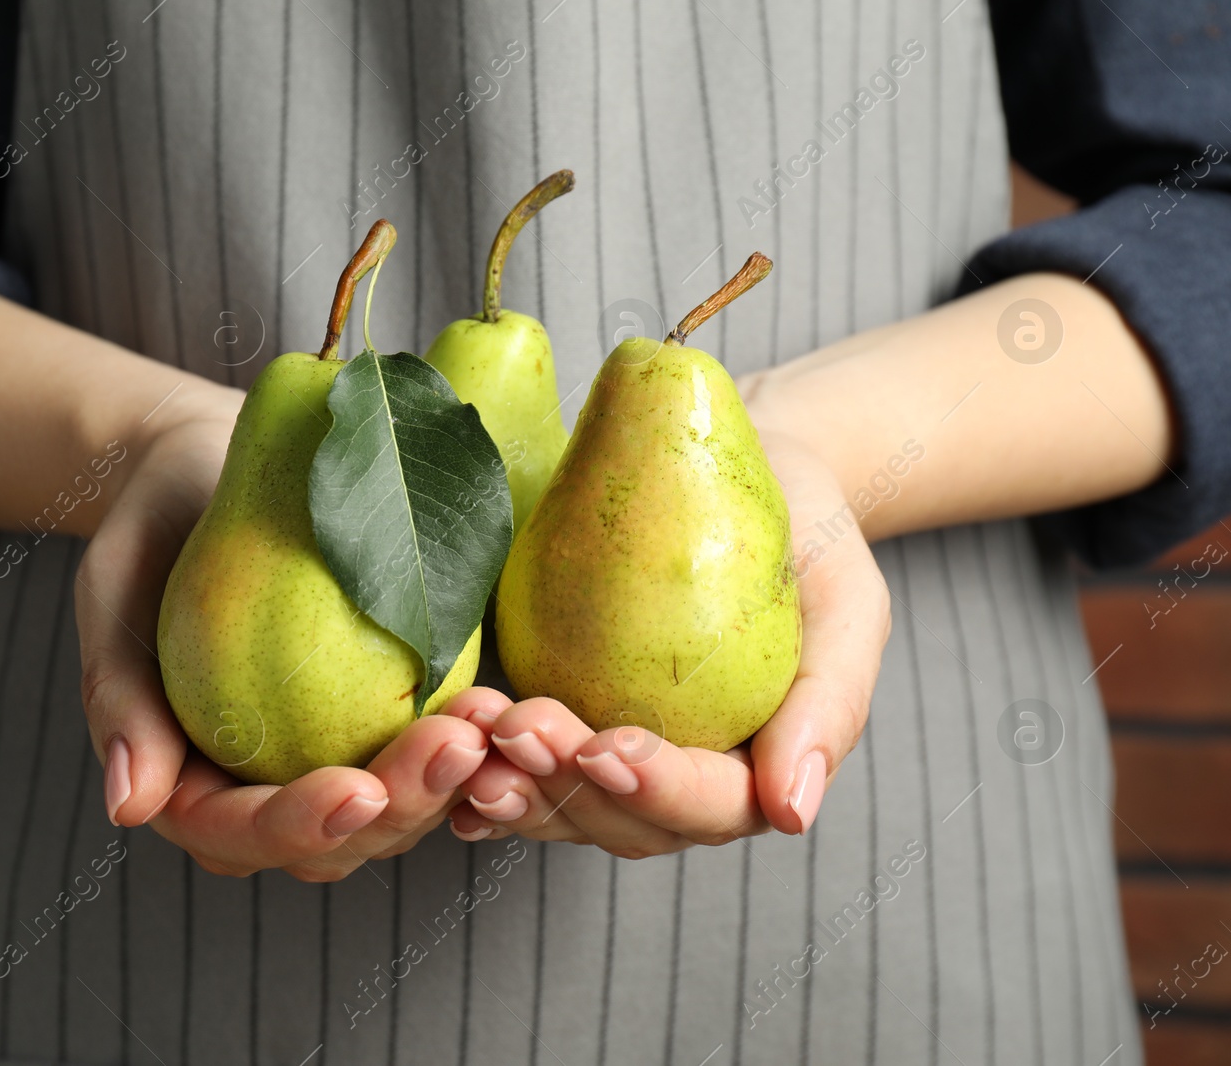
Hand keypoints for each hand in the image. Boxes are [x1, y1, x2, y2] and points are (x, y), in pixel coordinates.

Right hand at [73, 407, 489, 880]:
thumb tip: (129, 807)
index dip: (306, 825)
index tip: (362, 788)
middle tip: (461, 745)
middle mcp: (270, 792)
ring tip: (498, 724)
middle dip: (407, 806)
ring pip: (405, 810)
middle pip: (344, 839)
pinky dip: (475, 740)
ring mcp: (336, 759)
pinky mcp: (390, 719)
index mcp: (195, 791)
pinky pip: (438, 751)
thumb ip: (117, 700)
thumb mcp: (111, 598)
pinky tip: (509, 705)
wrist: (206, 469)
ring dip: (454, 781)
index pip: (248, 834)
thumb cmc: (150, 533)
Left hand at [444, 427, 890, 856]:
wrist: (752, 470)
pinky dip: (477, 768)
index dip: (656, 790)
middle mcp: (675, 782)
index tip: (608, 748)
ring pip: (558, 806)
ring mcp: (609, 759)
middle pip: (620, 821)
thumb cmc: (809, 537)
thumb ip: (831, 706)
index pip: (707, 806)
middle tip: (519, 730)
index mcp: (752, 773)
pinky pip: (515, 763)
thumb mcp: (849, 606)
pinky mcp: (559, 714)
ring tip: (473, 736)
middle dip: (565, 787)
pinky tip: (443, 751)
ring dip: (512, 784)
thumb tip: (791, 815)